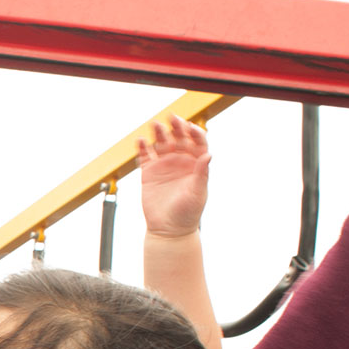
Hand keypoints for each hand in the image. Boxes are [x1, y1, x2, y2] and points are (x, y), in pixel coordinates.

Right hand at [137, 114, 209, 238]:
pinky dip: (142, 147)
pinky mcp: (149, 173)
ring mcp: (164, 165)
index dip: (195, 132)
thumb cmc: (188, 213)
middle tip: (172, 118)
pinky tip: (140, 140)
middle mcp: (181, 161)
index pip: (198, 142)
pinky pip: (145, 156)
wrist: (169, 230)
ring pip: (161, 143)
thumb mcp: (198, 193)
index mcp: (196, 164)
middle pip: (179, 138)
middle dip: (177, 127)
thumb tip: (209, 154)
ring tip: (155, 125)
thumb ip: (202, 173)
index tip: (190, 128)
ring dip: (159, 133)